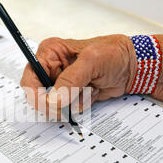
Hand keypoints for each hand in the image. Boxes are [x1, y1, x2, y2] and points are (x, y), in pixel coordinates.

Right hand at [20, 35, 136, 115]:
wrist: (132, 66)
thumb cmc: (114, 54)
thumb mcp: (92, 61)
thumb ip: (71, 80)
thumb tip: (53, 99)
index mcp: (50, 53)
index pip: (30, 78)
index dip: (35, 94)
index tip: (48, 104)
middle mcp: (52, 68)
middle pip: (40, 96)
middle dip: (58, 101)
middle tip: (75, 99)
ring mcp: (62, 83)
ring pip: (55, 105)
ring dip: (74, 102)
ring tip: (90, 88)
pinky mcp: (71, 95)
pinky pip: (69, 109)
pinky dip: (82, 104)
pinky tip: (93, 92)